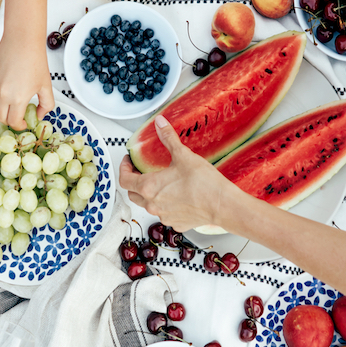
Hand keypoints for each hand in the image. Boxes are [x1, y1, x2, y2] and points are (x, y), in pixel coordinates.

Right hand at [0, 34, 54, 128]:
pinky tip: (13, 85)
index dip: (20, 126)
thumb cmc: (35, 60)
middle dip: (10, 120)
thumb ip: (46, 104)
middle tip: (19, 117)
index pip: (13, 122)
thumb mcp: (46, 85)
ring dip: (5, 107)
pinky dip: (2, 94)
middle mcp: (2, 94)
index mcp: (17, 99)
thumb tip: (40, 115)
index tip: (25, 123)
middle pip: (1, 117)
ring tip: (17, 100)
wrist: (22, 39)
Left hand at [117, 116, 234, 231]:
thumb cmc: (203, 183)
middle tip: (140, 171)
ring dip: (149, 194)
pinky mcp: (176, 223)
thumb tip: (160, 124)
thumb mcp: (183, 155)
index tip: (128, 162)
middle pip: (133, 194)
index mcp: (149, 187)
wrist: (222, 205)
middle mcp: (152, 204)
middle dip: (134, 181)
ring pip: (148, 205)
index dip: (123, 168)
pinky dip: (166, 204)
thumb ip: (168, 138)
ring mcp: (163, 216)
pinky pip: (165, 213)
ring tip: (160, 182)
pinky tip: (176, 196)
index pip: (124, 180)